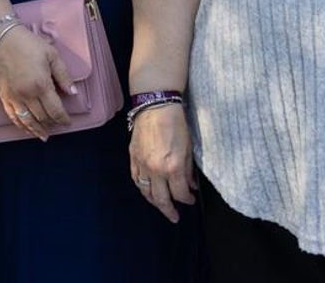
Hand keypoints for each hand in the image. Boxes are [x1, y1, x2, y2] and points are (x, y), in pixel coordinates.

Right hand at [0, 25, 75, 141]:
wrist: (2, 39)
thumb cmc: (28, 44)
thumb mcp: (52, 55)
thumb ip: (63, 76)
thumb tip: (73, 93)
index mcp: (41, 85)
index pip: (55, 110)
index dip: (63, 119)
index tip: (68, 122)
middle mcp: (27, 95)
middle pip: (42, 117)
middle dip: (52, 123)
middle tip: (58, 125)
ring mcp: (14, 97)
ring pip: (27, 121)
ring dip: (37, 130)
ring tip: (44, 135)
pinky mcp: (3, 97)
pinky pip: (13, 117)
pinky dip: (21, 125)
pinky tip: (26, 129)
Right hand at [129, 103, 195, 222]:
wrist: (155, 106)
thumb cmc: (176, 124)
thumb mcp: (189, 148)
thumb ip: (188, 170)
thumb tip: (191, 185)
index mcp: (173, 168)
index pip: (180, 194)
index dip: (187, 200)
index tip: (191, 200)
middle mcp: (156, 170)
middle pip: (161, 199)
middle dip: (169, 210)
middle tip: (175, 217)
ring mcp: (142, 165)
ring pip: (146, 192)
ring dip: (154, 202)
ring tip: (161, 206)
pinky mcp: (133, 158)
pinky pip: (136, 180)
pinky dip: (142, 188)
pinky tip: (147, 191)